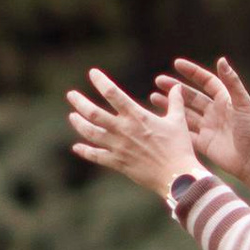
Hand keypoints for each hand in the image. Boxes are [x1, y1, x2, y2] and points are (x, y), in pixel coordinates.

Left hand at [66, 65, 199, 201]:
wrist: (176, 176)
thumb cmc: (179, 147)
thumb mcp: (178, 121)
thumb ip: (175, 102)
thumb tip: (176, 86)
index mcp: (136, 116)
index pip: (113, 93)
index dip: (100, 81)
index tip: (92, 73)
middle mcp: (123, 129)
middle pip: (93, 113)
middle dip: (79, 102)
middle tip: (71, 95)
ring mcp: (118, 147)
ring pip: (90, 133)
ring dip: (78, 124)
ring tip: (72, 116)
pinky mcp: (117, 163)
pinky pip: (96, 156)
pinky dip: (85, 151)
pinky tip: (77, 147)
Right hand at [152, 54, 249, 195]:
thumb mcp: (242, 104)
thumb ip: (232, 82)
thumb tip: (221, 59)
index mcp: (225, 100)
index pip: (206, 81)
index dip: (192, 72)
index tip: (176, 64)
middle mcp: (215, 111)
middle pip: (191, 96)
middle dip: (175, 88)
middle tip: (158, 81)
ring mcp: (208, 127)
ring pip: (185, 113)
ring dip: (171, 105)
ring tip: (153, 97)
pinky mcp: (203, 143)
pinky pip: (185, 132)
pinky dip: (174, 126)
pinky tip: (161, 120)